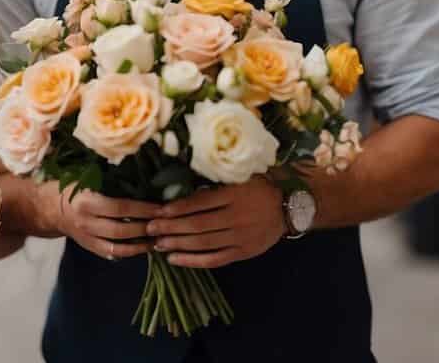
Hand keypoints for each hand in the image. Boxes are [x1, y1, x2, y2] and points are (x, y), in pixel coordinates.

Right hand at [53, 185, 159, 260]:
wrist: (51, 209)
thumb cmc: (75, 188)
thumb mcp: (87, 179)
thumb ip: (110, 181)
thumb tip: (143, 180)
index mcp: (87, 202)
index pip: (120, 208)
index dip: (142, 209)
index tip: (161, 208)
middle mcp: (86, 222)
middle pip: (121, 230)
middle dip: (145, 228)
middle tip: (165, 225)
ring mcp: (87, 238)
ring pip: (118, 247)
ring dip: (140, 245)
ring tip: (158, 240)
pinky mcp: (89, 248)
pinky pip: (112, 254)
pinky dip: (129, 253)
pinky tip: (143, 248)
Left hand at [145, 176, 284, 267]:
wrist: (288, 206)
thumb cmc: (258, 186)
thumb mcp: (239, 177)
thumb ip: (214, 182)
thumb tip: (180, 182)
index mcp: (235, 195)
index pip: (200, 203)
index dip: (177, 208)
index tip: (158, 210)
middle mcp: (237, 217)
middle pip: (198, 225)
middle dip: (171, 227)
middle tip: (149, 228)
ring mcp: (241, 237)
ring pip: (204, 243)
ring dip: (178, 244)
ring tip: (158, 243)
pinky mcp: (243, 252)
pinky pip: (215, 259)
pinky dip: (194, 261)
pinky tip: (175, 259)